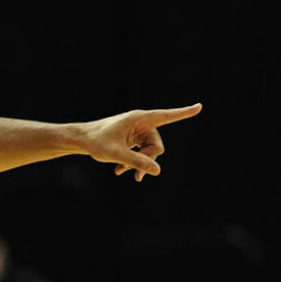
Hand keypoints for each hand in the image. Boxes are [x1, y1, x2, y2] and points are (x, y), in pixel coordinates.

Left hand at [78, 104, 202, 181]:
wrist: (80, 140)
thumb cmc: (96, 142)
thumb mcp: (116, 155)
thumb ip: (137, 162)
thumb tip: (158, 171)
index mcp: (139, 119)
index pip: (166, 116)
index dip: (183, 113)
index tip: (199, 106)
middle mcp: (141, 123)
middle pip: (157, 145)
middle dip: (147, 160)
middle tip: (134, 175)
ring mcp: (137, 131)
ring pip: (149, 151)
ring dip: (138, 163)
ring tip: (121, 172)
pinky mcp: (133, 138)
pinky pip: (141, 152)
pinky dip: (132, 162)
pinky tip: (119, 171)